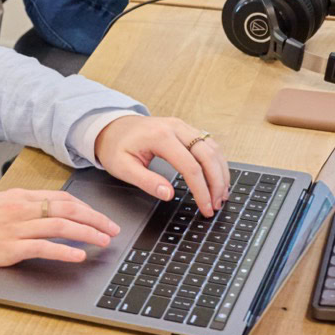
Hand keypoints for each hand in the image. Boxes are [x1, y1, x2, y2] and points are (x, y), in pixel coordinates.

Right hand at [0, 189, 119, 272]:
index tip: (101, 217)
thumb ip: (23, 206)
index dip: (87, 207)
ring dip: (87, 233)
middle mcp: (19, 208)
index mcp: (18, 196)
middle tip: (112, 229)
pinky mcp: (9, 249)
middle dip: (95, 218)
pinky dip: (65, 250)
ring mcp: (14, 228)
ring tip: (104, 241)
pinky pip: (43, 247)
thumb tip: (50, 211)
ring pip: (60, 226)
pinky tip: (79, 255)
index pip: (62, 197)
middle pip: (67, 209)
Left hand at [94, 115, 230, 217]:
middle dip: (217, 182)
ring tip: (221, 195)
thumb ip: (146, 181)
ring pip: (212, 148)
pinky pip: (209, 144)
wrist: (113, 127)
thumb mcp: (123, 168)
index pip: (190, 167)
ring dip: (221, 172)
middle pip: (208, 155)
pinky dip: (217, 162)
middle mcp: (176, 127)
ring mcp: (183, 126)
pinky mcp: (186, 129)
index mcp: (160, 136)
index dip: (201, 190)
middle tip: (217, 204)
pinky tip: (219, 178)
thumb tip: (169, 195)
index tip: (206, 208)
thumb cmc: (116, 147)